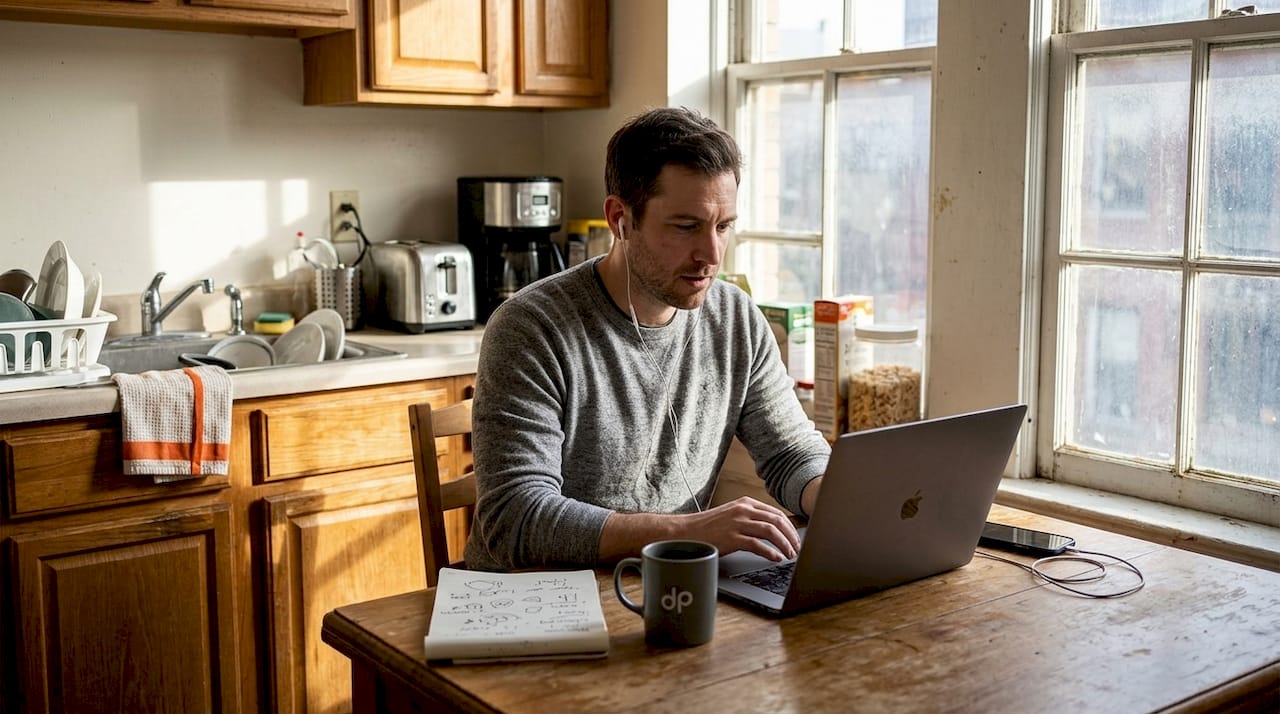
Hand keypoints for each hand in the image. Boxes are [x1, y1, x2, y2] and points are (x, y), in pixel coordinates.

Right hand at [676, 497, 800, 560]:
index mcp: (745, 503)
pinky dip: (770, 552)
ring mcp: (738, 523)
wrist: (687, 531)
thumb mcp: (732, 515)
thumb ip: (751, 518)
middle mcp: (743, 510)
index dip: (790, 527)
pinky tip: (775, 558)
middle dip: (791, 536)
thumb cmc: (709, 526)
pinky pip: (757, 545)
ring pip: (771, 531)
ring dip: (784, 544)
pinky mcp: (732, 538)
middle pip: (777, 521)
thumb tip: (773, 529)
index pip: (776, 513)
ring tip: (789, 555)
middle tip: (796, 548)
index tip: (795, 538)